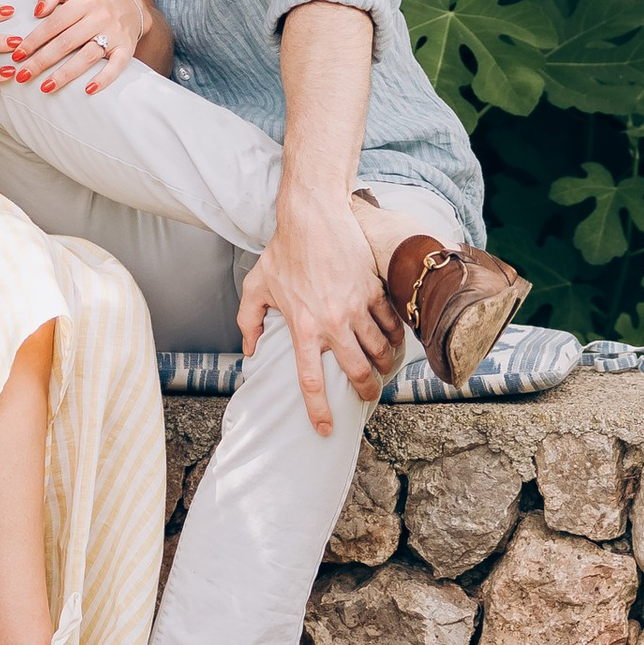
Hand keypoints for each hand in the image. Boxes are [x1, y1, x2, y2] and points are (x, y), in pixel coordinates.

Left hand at [5, 0, 149, 97]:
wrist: (128, 6)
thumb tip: (37, 12)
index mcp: (85, 0)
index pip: (55, 23)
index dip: (34, 39)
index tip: (18, 54)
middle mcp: (101, 16)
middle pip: (67, 42)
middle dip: (42, 60)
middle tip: (23, 75)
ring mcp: (115, 34)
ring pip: (87, 56)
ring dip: (65, 74)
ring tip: (45, 87)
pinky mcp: (126, 49)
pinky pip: (116, 66)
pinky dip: (104, 79)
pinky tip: (88, 90)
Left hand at [237, 193, 397, 434]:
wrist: (313, 216)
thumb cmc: (284, 250)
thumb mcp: (256, 285)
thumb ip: (248, 320)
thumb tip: (250, 349)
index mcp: (302, 328)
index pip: (311, 380)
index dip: (319, 410)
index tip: (325, 428)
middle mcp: (331, 323)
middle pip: (358, 372)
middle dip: (367, 391)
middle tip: (369, 394)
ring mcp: (355, 307)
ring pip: (380, 350)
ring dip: (384, 365)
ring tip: (383, 368)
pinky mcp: (372, 290)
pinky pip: (391, 323)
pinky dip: (394, 337)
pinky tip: (392, 340)